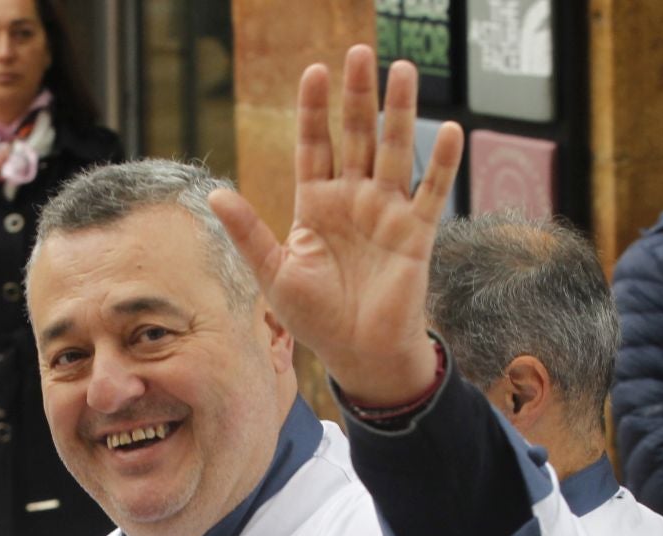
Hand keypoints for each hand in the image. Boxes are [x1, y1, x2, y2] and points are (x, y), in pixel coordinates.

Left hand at [207, 45, 462, 405]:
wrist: (359, 355)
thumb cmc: (316, 318)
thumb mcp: (274, 274)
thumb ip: (249, 233)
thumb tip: (214, 194)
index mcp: (316, 205)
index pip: (314, 146)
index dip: (315, 110)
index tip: (315, 71)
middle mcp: (353, 200)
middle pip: (355, 136)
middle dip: (357, 96)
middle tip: (360, 52)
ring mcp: (386, 213)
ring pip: (394, 152)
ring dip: (398, 112)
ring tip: (402, 70)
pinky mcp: (415, 234)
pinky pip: (430, 193)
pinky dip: (441, 164)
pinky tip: (448, 130)